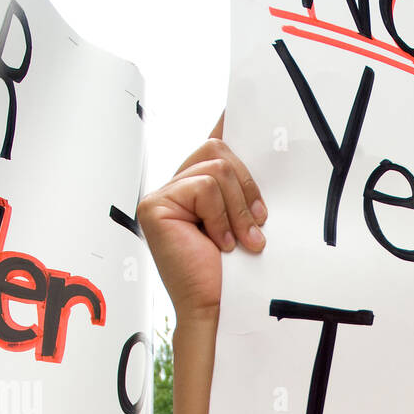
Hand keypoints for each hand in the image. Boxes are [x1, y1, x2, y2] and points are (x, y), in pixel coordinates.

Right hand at [137, 117, 267, 323]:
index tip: (240, 103)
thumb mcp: (248, 218)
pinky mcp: (154, 205)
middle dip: (246, 185)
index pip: (213, 143)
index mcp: (196, 187)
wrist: (220, 310)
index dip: (228, 123)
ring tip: (240, 241)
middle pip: (217, 148)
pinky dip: (220, 216)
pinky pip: (203, 187)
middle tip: (259, 223)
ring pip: (215, 167)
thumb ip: (244, 185)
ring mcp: (160, 195)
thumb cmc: (236, 273)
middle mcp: (175, 186)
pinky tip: (218, 244)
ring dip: (238, 208)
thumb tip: (255, 140)